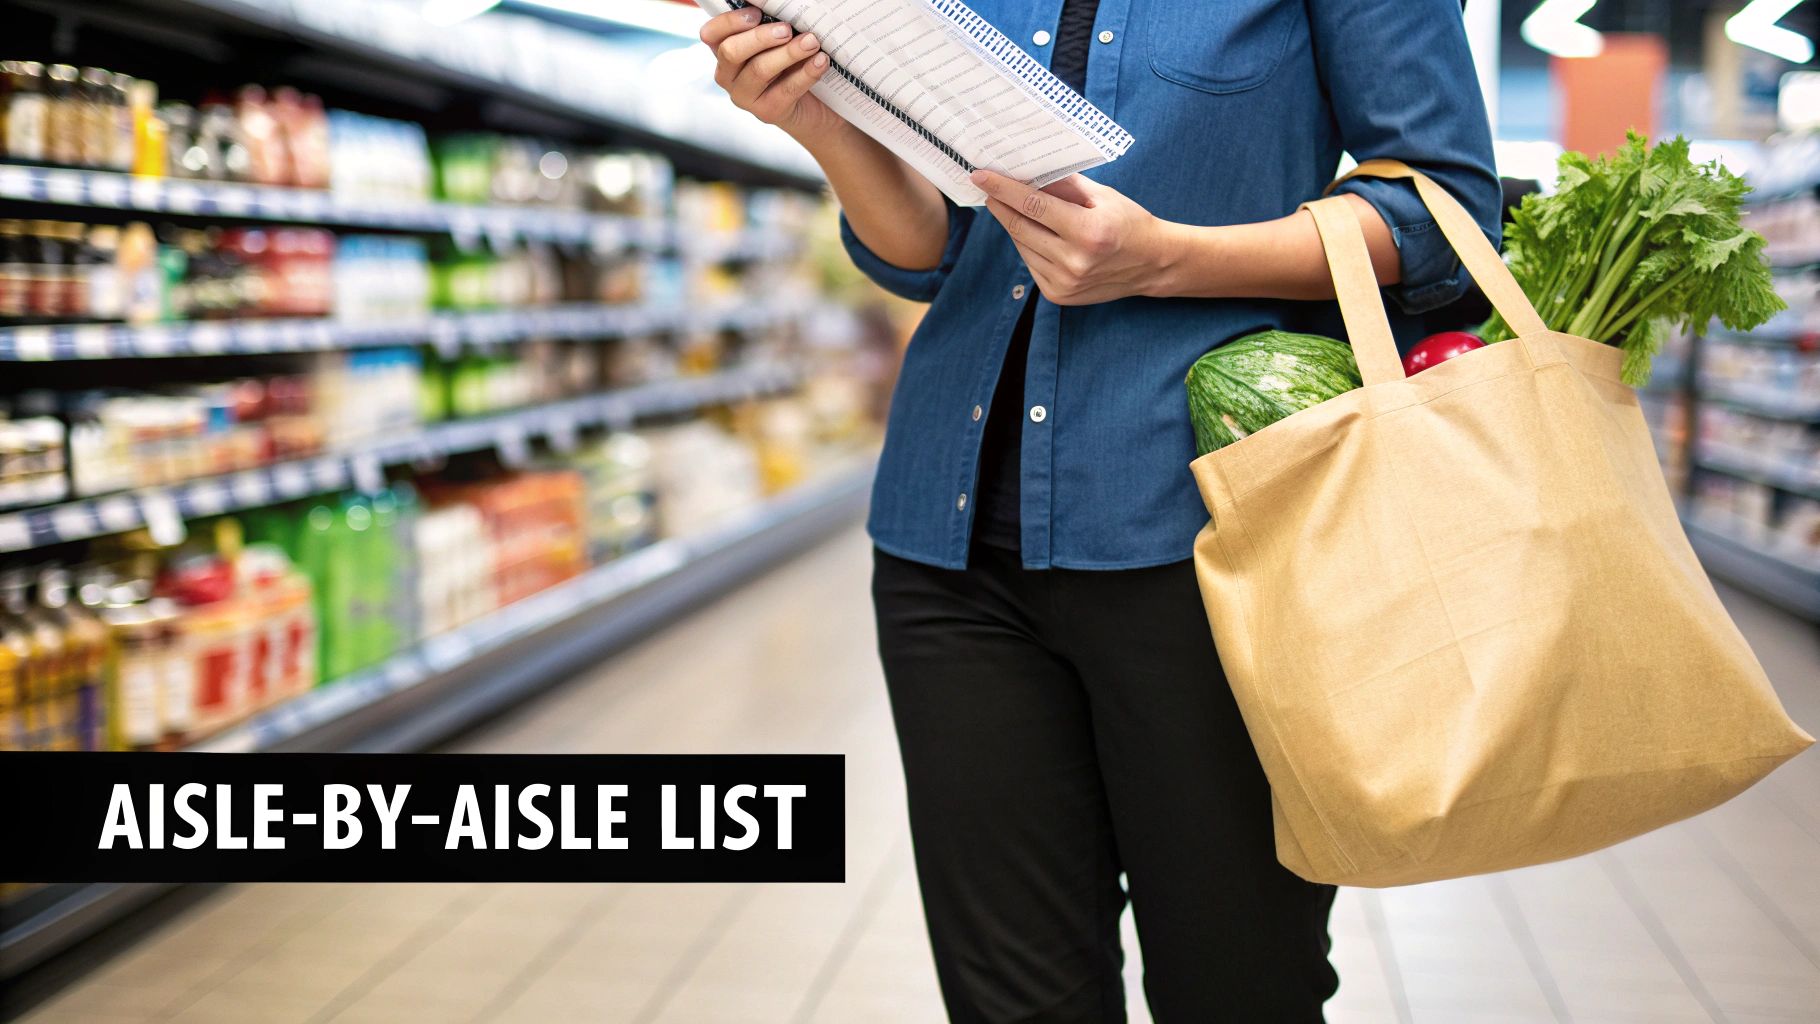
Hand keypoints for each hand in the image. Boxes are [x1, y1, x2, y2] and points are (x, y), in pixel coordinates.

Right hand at [699, 5, 841, 143]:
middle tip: (787, 29)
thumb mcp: (776, 43)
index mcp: (724, 52)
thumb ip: (770, 27)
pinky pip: (786, 89)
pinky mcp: (768, 112)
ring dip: (788, 53)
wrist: (813, 107)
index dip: (729, 22)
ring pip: (759, 70)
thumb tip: (782, 8)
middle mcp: (728, 76)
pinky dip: (806, 73)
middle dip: (760, 37)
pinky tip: (820, 60)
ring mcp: (745, 97)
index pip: (711, 35)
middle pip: (731, 52)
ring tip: (812, 41)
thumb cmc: (791, 65)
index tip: (757, 13)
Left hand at [972, 170, 1176, 304]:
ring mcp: (1064, 283)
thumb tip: (1026, 171)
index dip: (1004, 189)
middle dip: (1000, 205)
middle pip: (1020, 227)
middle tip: (987, 187)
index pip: (1034, 206)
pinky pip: (1030, 263)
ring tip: (1014, 207)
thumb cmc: (1128, 222)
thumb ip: (1064, 185)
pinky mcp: (1058, 295)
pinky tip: (1037, 233)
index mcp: (1089, 231)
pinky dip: (1028, 245)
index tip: (981, 175)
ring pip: (1021, 246)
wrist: (1151, 264)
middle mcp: (1075, 261)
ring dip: (1014, 225)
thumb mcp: (1102, 195)